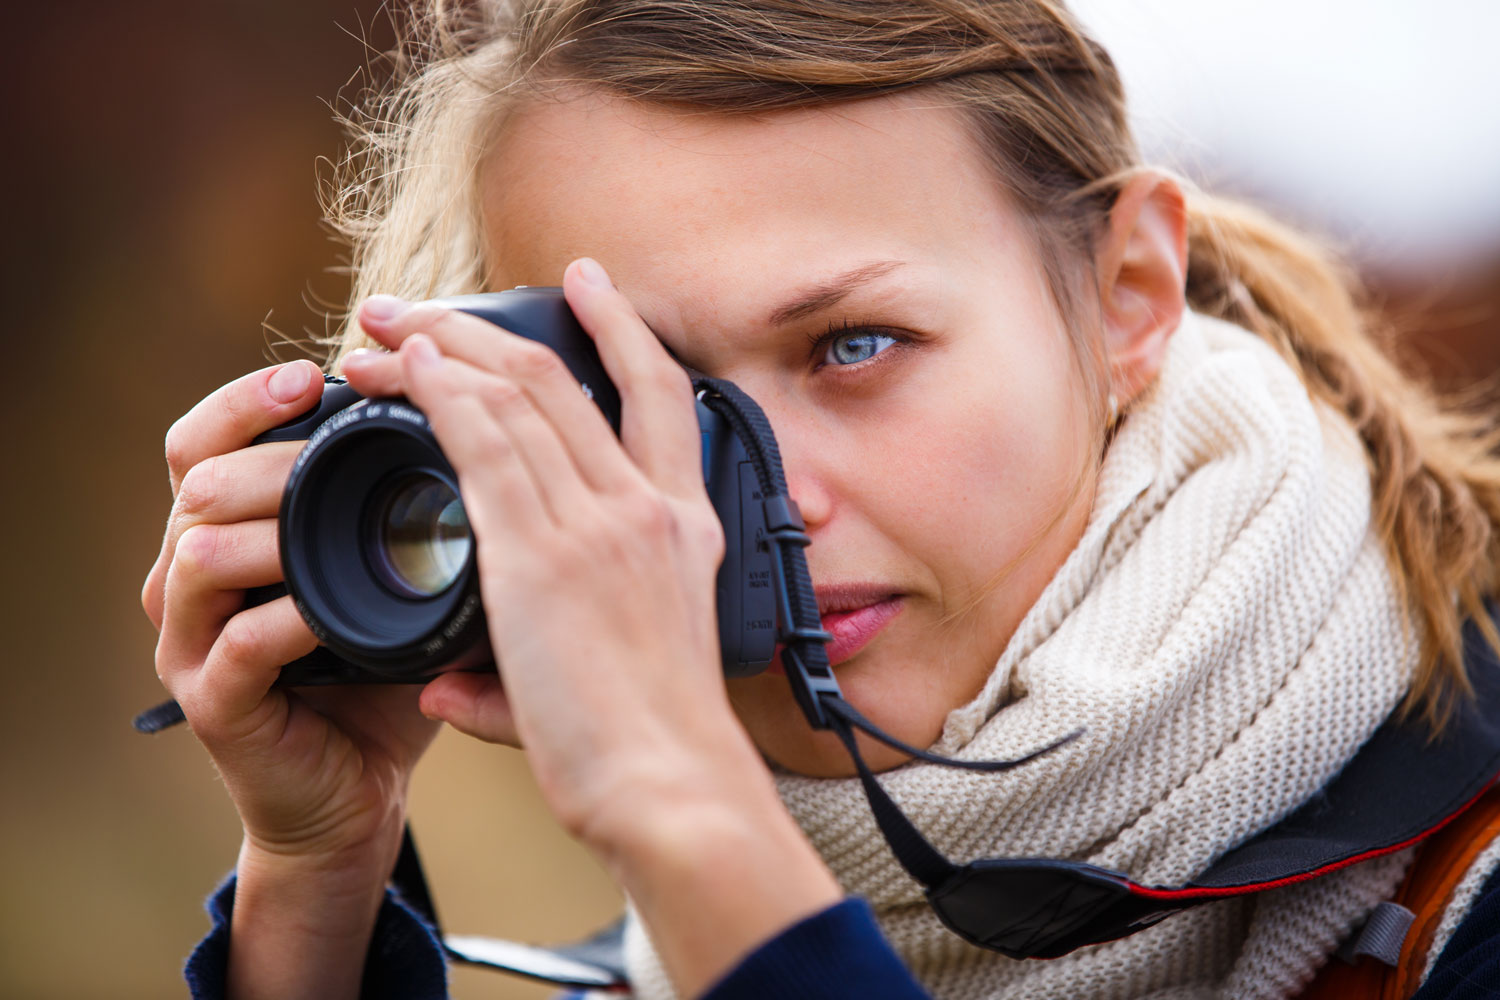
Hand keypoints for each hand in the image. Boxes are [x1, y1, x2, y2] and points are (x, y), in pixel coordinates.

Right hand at [143, 361, 440, 998]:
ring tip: (341, 520)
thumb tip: (482, 417)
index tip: (318, 374)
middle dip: (272, 454)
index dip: (249, 398)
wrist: (363, 791)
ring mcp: (193, 642)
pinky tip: (341, 610)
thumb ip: (413, 503)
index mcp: (234, 529)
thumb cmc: (390, 671)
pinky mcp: (214, 704)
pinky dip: (293, 618)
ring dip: (273, 527)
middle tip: (340, 442)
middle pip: (194, 479)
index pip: (206, 438)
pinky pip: (239, 643)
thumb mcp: (402, 570)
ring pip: (198, 551)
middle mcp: (194, 575)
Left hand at [343, 261, 733, 837]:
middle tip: (420, 306)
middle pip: (561, 378)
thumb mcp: (631, 667)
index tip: (587, 280)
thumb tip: (447, 684)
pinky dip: (438, 395)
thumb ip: (537, 659)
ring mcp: (599, 524)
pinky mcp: (542, 555)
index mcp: (685, 525)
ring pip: (513, 396)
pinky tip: (401, 369)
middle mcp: (648, 507)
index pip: (659, 394)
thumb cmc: (654, 742)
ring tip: (379, 328)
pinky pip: (483, 446)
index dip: (621, 325)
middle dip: (481, 326)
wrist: (670, 786)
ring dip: (437, 351)